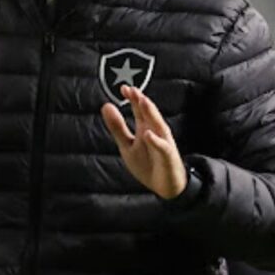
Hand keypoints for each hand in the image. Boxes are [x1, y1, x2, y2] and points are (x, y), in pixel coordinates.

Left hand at [100, 85, 187, 199]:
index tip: (123, 88)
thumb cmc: (148, 163)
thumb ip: (117, 127)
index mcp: (145, 128)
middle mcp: (155, 132)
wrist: (165, 186)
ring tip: (143, 101)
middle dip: (141, 101)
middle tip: (133, 89)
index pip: (139, 110)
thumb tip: (106, 106)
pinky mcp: (168, 156)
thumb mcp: (127, 145)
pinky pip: (162, 147)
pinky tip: (148, 134)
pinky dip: (156, 141)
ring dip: (151, 113)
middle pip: (149, 114)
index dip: (133, 99)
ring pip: (158, 126)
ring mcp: (163, 143)